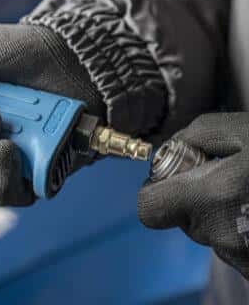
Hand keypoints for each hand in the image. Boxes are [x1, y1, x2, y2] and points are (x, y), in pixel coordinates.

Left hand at [138, 113, 248, 278]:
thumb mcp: (240, 128)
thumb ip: (193, 136)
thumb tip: (169, 150)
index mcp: (212, 197)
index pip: (149, 209)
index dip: (154, 192)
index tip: (169, 179)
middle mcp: (225, 235)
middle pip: (181, 219)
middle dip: (193, 197)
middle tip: (224, 177)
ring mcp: (246, 258)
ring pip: (210, 233)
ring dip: (220, 212)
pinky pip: (234, 246)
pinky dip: (241, 228)